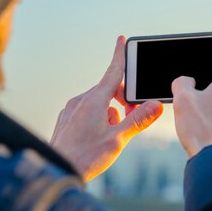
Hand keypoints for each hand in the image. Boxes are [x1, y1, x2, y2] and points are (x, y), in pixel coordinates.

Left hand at [50, 36, 162, 181]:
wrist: (56, 171)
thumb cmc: (85, 158)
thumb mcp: (117, 139)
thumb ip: (138, 120)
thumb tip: (155, 105)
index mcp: (94, 101)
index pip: (112, 72)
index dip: (119, 55)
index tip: (121, 39)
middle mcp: (81, 101)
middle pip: (109, 90)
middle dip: (123, 101)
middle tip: (133, 118)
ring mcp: (71, 110)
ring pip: (99, 103)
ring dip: (111, 113)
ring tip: (111, 136)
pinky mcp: (67, 120)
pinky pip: (87, 112)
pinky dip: (98, 119)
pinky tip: (97, 138)